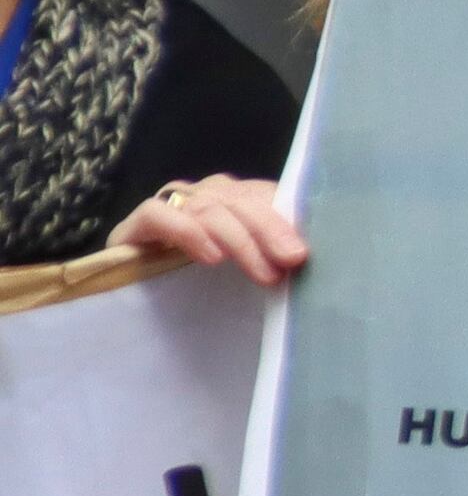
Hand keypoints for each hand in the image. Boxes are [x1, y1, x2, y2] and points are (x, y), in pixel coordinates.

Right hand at [107, 173, 305, 286]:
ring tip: (263, 272)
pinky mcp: (133, 225)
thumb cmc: (206, 286)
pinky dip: (188, 232)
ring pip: (207, 207)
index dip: (284, 219)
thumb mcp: (248, 267)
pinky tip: (210, 257)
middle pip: (239, 200)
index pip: (261, 195)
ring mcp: (168, 207)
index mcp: (232, 199)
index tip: (303, 251)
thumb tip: (305, 257)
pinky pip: (159, 214)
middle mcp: (201, 195)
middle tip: (291, 260)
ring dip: (239, 240)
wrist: (137, 301)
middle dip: (269, 230)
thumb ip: (272, 253)